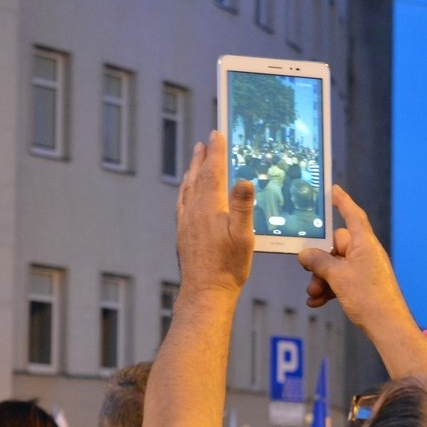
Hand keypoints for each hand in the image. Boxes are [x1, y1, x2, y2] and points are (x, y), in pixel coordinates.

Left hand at [176, 131, 254, 299]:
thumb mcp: (244, 236)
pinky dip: (185, 191)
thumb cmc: (228, 267)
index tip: (217, 134)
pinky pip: (182, 204)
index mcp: (210, 207)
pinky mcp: (182, 234)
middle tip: (204, 141)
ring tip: (195, 160)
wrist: (204, 292)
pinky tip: (187, 194)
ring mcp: (185, 222)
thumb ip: (243, 206)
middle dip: (202, 157)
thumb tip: (244, 179)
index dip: (216, 152)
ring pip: (187, 189)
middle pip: (197, 177)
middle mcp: (194, 211)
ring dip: (192, 171)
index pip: (213, 172)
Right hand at [297, 185, 407, 333]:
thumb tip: (304, 254)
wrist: (387, 326)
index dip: (342, 202)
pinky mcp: (363, 285)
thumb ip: (319, 262)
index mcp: (364, 243)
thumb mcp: (338, 277)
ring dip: (321, 279)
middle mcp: (365, 253)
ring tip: (313, 295)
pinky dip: (329, 289)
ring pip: (335, 266)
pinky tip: (318, 303)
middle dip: (319, 262)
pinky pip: (341, 280)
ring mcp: (364, 269)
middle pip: (335, 246)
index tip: (333, 190)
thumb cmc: (368, 297)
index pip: (352, 215)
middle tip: (308, 275)